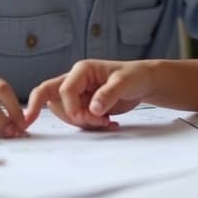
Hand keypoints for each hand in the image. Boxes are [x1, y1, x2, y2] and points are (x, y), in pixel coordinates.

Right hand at [24, 59, 154, 129]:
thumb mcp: (124, 82)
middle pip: (54, 101)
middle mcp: (75, 81)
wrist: (142, 84)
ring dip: (83, 123)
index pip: (64, 91)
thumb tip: (93, 109)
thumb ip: (108, 94)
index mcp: (82, 70)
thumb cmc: (134, 76)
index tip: (93, 117)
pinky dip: (91, 126)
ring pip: (64, 114)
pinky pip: (77, 120)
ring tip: (107, 121)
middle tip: (97, 121)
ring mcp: (78, 95)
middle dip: (72, 117)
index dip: (73, 108)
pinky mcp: (83, 106)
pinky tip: (109, 123)